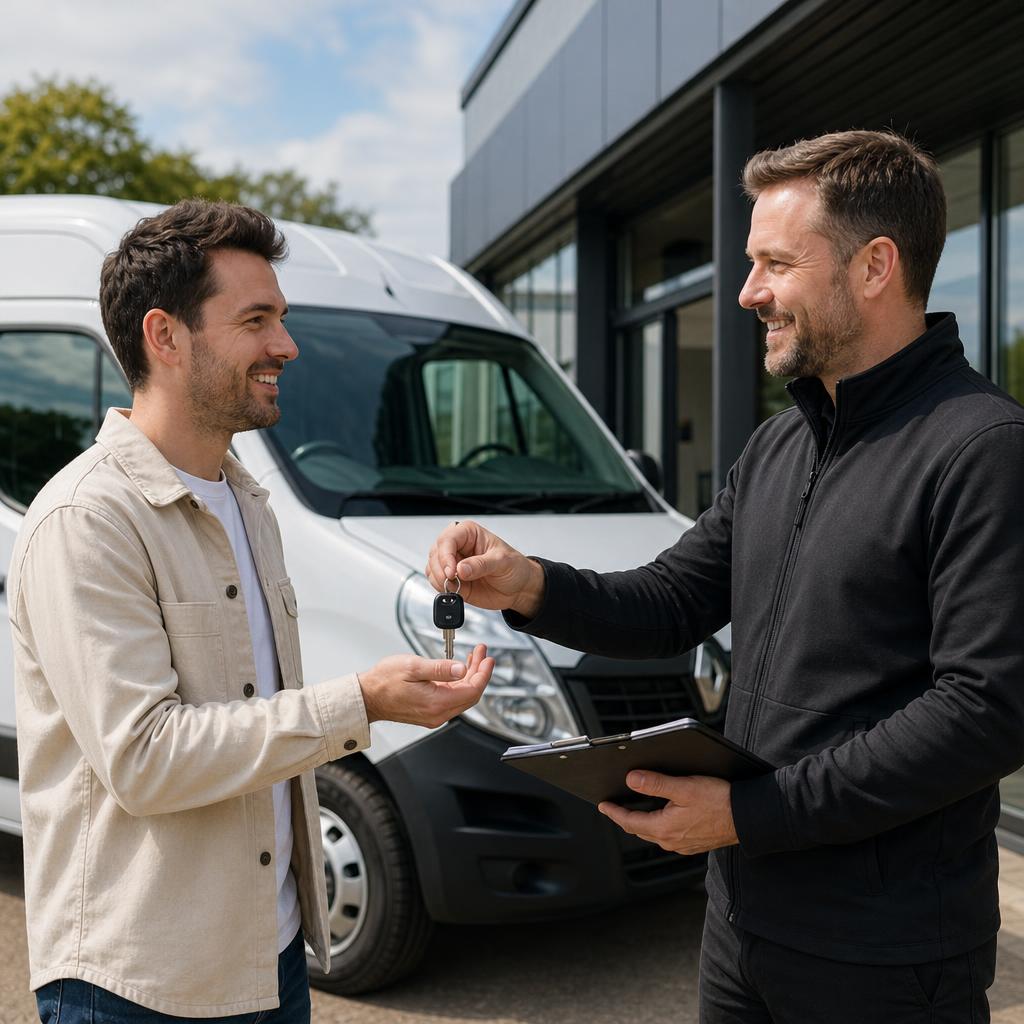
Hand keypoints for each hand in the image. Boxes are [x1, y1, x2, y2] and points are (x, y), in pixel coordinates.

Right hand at [359, 644, 494, 727]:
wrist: (367, 696)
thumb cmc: (384, 681)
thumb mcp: (413, 667)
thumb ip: (440, 668)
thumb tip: (462, 669)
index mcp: (436, 703)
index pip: (472, 691)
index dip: (484, 674)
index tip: (488, 658)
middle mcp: (438, 713)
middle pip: (470, 694)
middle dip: (479, 672)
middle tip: (481, 653)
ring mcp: (434, 714)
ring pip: (462, 695)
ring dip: (470, 676)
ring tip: (473, 657)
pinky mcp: (430, 711)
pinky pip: (452, 697)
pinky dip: (459, 683)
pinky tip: (459, 670)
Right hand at [426, 520, 545, 617]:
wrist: (519, 588)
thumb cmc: (514, 567)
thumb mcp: (502, 562)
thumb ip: (481, 565)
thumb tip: (461, 568)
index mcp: (469, 533)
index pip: (448, 539)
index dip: (445, 555)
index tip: (452, 571)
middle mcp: (458, 546)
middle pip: (436, 552)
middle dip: (441, 569)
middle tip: (453, 581)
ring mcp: (453, 563)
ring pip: (432, 567)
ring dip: (440, 579)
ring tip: (457, 586)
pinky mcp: (452, 579)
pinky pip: (436, 581)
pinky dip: (441, 588)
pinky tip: (455, 590)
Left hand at [598, 772, 737, 854]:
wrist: (749, 818)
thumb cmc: (720, 801)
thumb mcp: (684, 787)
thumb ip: (656, 784)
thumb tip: (631, 779)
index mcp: (665, 828)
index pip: (630, 821)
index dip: (614, 812)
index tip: (602, 805)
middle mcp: (672, 841)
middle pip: (640, 829)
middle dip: (625, 818)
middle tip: (613, 807)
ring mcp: (684, 845)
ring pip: (654, 834)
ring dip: (641, 823)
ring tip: (634, 811)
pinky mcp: (695, 844)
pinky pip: (668, 836)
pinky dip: (658, 826)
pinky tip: (661, 818)